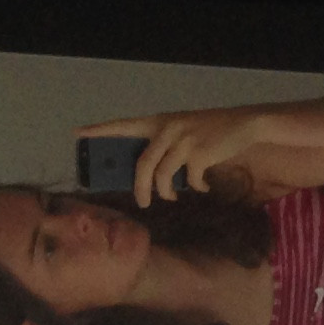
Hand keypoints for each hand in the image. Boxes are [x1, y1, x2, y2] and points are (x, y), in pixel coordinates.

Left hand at [74, 108, 269, 207]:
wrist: (245, 124)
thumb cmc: (212, 129)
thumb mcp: (184, 129)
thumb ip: (166, 145)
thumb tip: (152, 174)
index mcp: (159, 121)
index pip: (124, 125)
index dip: (100, 130)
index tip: (78, 133)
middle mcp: (167, 129)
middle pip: (143, 164)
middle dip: (139, 188)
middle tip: (141, 202)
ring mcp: (183, 141)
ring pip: (163, 176)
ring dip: (165, 191)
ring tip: (171, 197)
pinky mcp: (200, 154)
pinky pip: (189, 179)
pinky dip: (195, 187)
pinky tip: (202, 187)